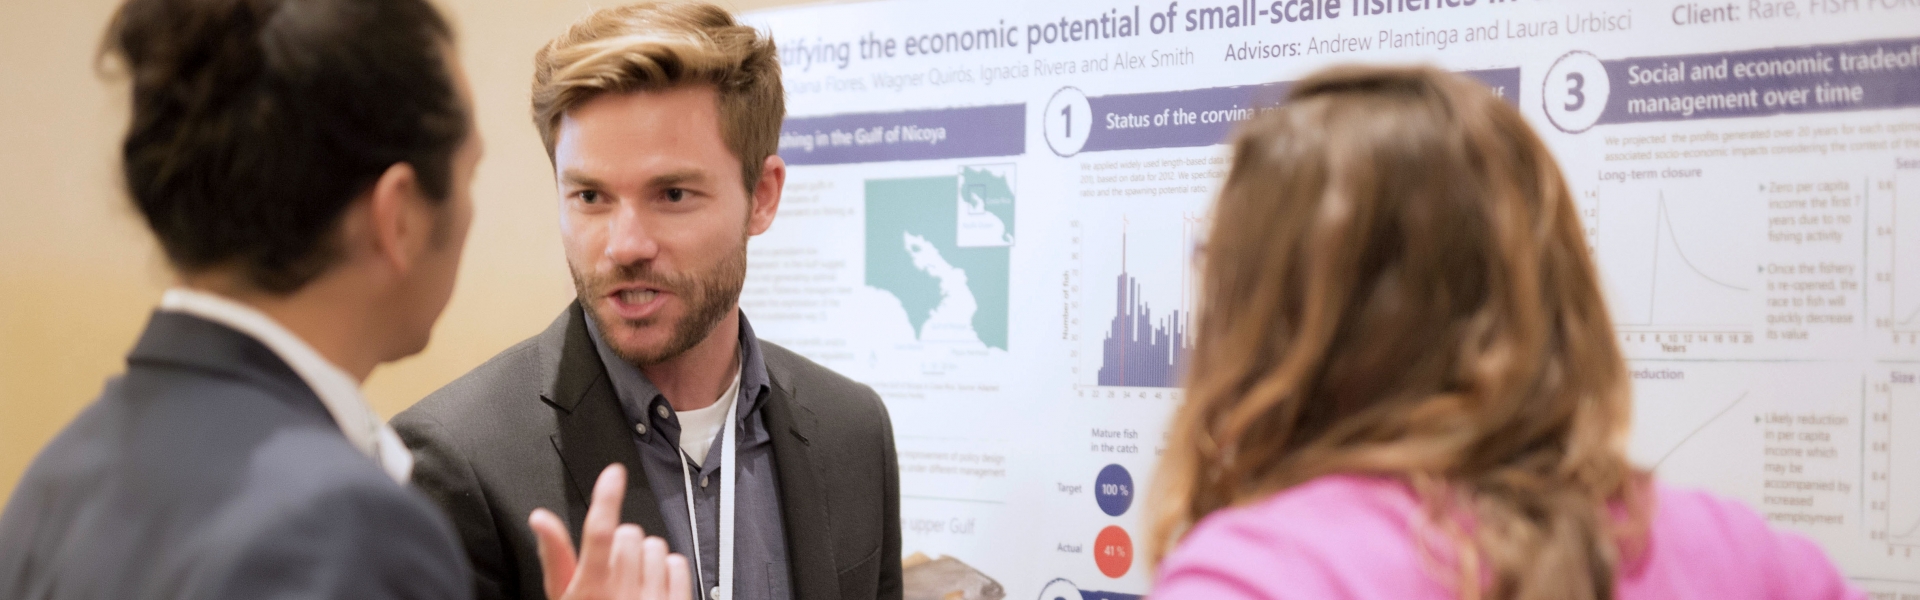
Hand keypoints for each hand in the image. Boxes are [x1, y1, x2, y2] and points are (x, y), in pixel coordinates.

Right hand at [529, 464, 692, 599]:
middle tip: (611, 571)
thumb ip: (555, 557)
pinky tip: (653, 587)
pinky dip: (668, 569)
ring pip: (656, 545)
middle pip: (628, 534)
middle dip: (619, 545)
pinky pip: (679, 563)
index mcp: (590, 589)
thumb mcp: (563, 598)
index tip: (613, 474)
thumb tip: (541, 518)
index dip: (606, 497)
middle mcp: (623, 594)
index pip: (599, 532)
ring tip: (632, 581)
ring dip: (645, 557)